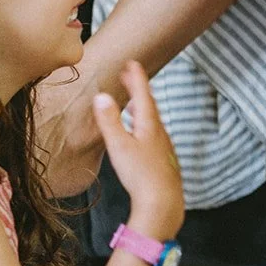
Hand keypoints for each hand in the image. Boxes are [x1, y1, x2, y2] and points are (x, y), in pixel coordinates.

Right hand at [93, 61, 184, 237]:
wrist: (163, 202)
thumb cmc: (140, 175)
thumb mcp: (120, 146)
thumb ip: (109, 121)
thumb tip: (101, 96)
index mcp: (149, 125)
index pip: (143, 95)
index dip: (137, 78)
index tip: (132, 62)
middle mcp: (159, 132)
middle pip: (148, 105)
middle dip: (138, 88)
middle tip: (129, 74)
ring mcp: (163, 146)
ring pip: (152, 120)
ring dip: (141, 105)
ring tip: (132, 99)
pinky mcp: (162, 158)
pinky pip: (153, 133)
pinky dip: (144, 123)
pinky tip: (140, 132)